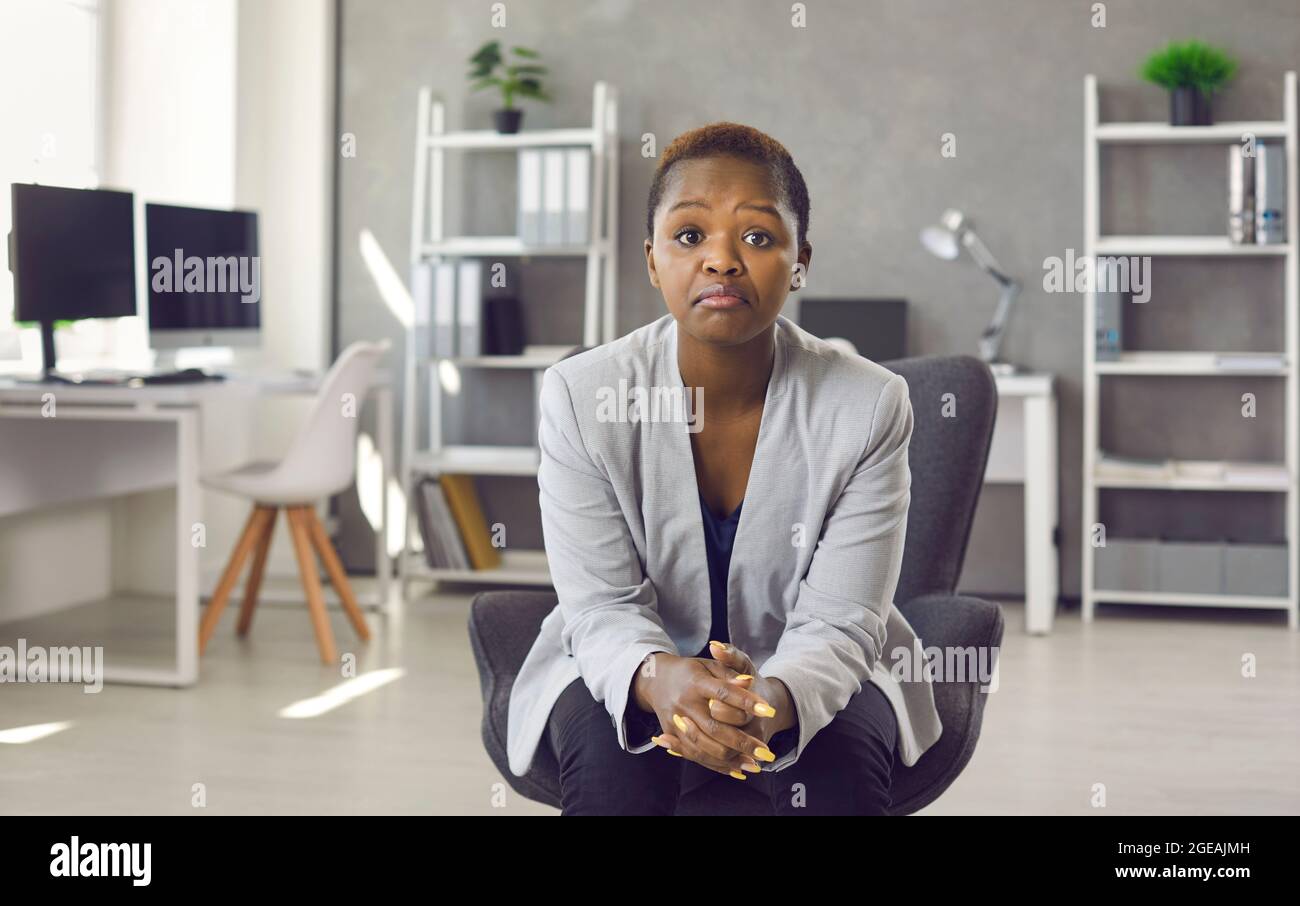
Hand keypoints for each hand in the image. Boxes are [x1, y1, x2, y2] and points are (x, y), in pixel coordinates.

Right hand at [631, 648, 776, 778]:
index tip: (768, 710)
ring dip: (731, 759)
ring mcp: (676, 721)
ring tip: (754, 764)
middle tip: (765, 751)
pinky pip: (695, 755)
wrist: (657, 679)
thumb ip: (730, 673)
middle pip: (714, 728)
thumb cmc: (691, 671)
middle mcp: (684, 703)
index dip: (746, 702)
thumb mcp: (710, 665)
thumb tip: (748, 683)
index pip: (723, 693)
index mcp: (696, 682)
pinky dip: (716, 765)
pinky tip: (736, 770)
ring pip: (705, 747)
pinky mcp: (672, 734)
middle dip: (742, 742)